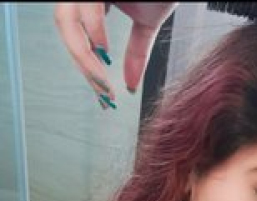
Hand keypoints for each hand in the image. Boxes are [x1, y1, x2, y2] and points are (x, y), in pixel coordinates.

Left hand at [54, 2, 177, 107]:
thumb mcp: (148, 22)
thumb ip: (137, 52)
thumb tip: (130, 85)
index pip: (79, 35)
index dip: (88, 66)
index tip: (103, 93)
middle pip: (66, 29)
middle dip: (83, 66)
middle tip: (101, 91)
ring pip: (67, 19)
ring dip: (82, 55)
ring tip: (102, 77)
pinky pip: (85, 2)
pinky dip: (92, 28)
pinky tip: (103, 49)